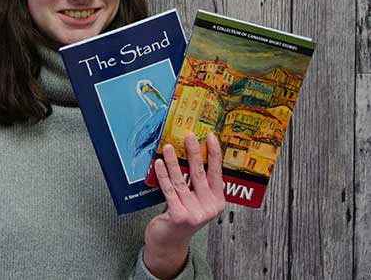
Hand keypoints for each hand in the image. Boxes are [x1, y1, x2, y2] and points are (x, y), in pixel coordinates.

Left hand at [142, 132, 225, 279]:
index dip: (214, 154)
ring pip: (181, 180)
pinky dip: (163, 175)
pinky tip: (159, 164)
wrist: (169, 242)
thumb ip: (196, 184)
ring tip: (168, 147)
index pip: (218, 173)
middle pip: (200, 174)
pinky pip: (169, 190)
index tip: (211, 137)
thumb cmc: (182, 216)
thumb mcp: (196, 201)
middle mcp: (209, 208)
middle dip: (194, 152)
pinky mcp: (178, 216)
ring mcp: (194, 213)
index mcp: (218, 202)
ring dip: (174, 161)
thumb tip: (188, 153)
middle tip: (189, 135)